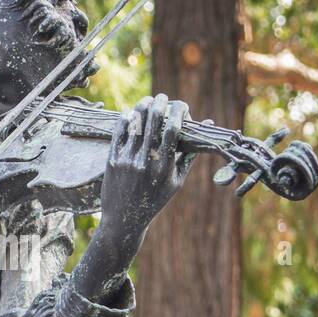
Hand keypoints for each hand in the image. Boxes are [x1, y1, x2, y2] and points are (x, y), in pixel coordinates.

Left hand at [99, 94, 193, 235]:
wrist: (124, 220)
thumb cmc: (155, 200)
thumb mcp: (176, 182)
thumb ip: (189, 155)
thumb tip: (205, 128)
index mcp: (165, 166)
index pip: (174, 129)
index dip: (178, 111)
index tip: (181, 105)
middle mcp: (146, 161)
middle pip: (154, 121)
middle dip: (160, 103)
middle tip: (162, 97)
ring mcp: (128, 160)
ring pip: (136, 123)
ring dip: (142, 106)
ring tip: (147, 101)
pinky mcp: (112, 160)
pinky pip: (119, 133)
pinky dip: (126, 119)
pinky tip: (131, 113)